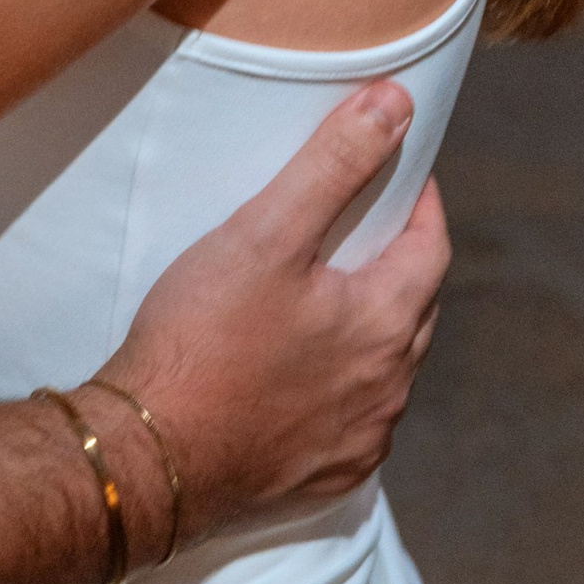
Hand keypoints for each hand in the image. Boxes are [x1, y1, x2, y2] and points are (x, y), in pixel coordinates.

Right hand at [92, 85, 448, 547]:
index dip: (421, 206)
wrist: (150, 458)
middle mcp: (388, 391)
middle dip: (397, 265)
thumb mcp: (265, 234)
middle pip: (413, 311)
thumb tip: (395, 105)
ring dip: (368, 333)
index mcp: (385, 326)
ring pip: (384, 371)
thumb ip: (333, 166)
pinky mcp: (324, 478)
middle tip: (359, 230)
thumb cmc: (203, 340)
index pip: (432, 250)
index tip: (403, 176)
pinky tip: (300, 377)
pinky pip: (353, 423)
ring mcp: (359, 442)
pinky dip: (339, 390)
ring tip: (323, 301)